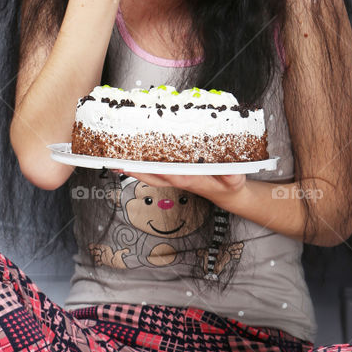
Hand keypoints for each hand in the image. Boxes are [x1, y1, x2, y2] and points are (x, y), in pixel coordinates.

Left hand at [116, 170, 246, 204]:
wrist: (227, 193)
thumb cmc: (229, 185)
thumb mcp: (236, 181)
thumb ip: (233, 177)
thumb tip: (230, 171)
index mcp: (195, 180)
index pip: (177, 176)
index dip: (163, 171)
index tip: (150, 165)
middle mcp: (181, 180)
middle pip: (156, 177)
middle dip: (138, 170)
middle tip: (120, 161)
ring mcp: (175, 177)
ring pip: (151, 174)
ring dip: (134, 168)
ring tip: (114, 160)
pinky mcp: (173, 173)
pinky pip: (153, 170)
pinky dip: (139, 165)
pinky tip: (127, 158)